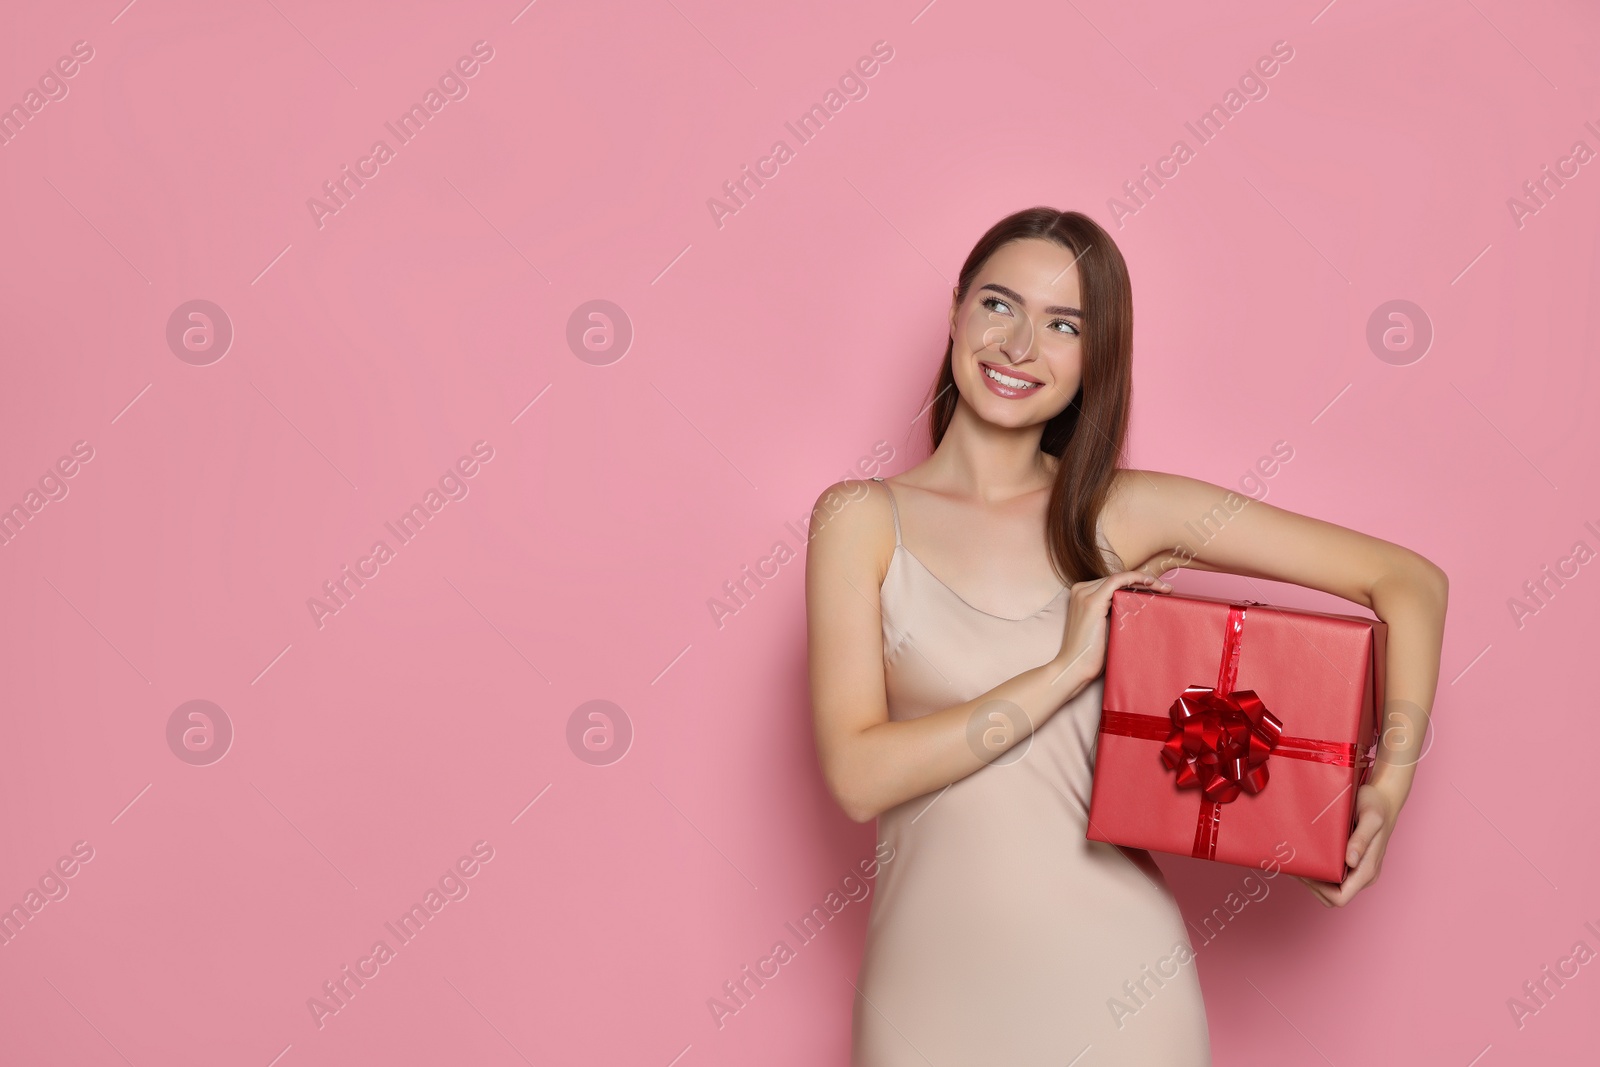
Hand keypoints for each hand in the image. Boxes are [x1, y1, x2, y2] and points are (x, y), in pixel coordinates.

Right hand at [1053, 569, 1172, 681]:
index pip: (1114, 582)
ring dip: (1144, 579)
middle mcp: (1081, 590)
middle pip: (1117, 578)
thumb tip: (1139, 608)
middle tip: (1167, 589)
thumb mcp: (1105, 627)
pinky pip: (1117, 581)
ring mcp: (1084, 594)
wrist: (1075, 668)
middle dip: (1144, 581)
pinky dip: (1135, 578)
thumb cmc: (1090, 654)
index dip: (1137, 582)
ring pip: (1119, 577)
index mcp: (1082, 595)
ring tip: (1164, 588)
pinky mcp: (1092, 602)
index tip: (1158, 589)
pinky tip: (1150, 582)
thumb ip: (1115, 613)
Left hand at [1294, 782, 1400, 906]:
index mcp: (1367, 870)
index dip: (1320, 890)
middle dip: (1312, 886)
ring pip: (1330, 890)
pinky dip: (1316, 872)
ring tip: (1297, 861)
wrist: (1382, 798)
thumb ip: (1362, 839)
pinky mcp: (1350, 863)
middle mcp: (1362, 875)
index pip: (1341, 897)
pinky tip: (1305, 857)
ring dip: (1312, 881)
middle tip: (1295, 865)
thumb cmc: (1376, 806)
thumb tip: (1350, 861)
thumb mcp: (1371, 818)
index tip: (1306, 872)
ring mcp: (1356, 870)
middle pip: (1332, 897)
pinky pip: (1331, 877)